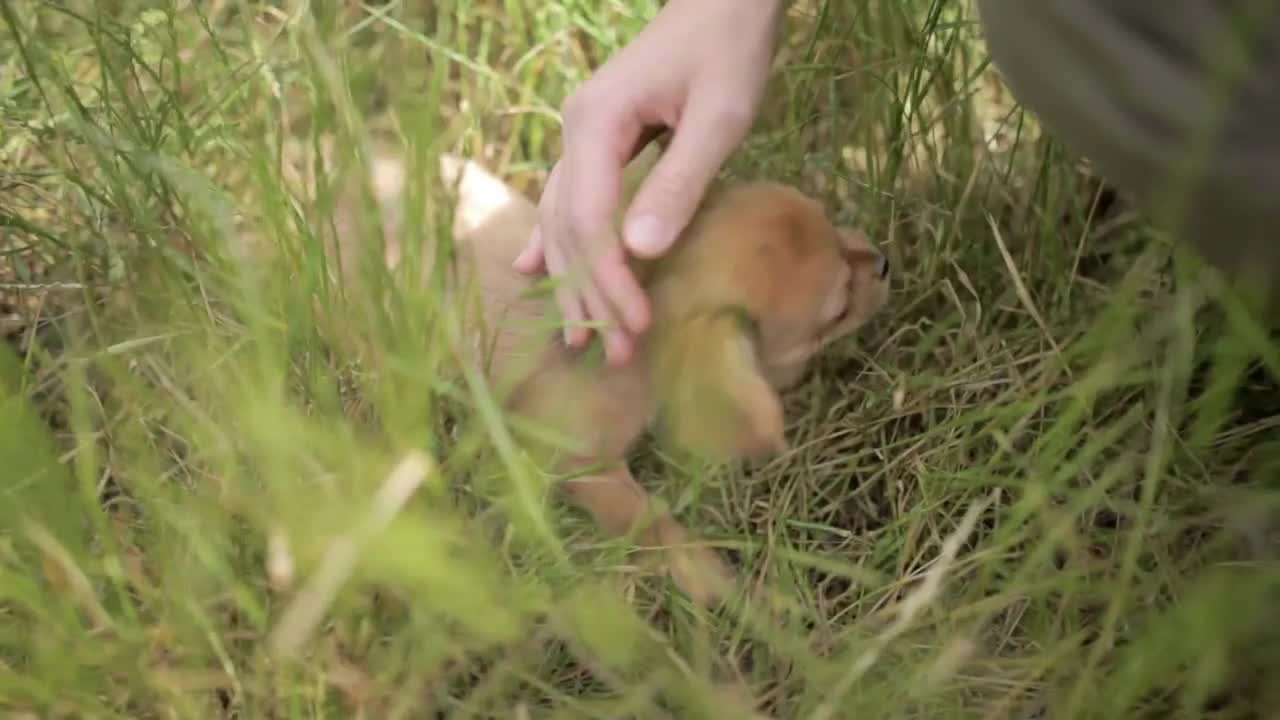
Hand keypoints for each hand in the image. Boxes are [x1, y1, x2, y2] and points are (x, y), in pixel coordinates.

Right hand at [513, 0, 784, 365]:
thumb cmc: (729, 48)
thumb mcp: (719, 115)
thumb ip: (679, 181)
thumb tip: (639, 251)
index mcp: (596, 122)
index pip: (589, 219)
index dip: (609, 277)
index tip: (636, 324)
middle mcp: (574, 131)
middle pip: (570, 228)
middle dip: (591, 294)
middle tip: (613, 355)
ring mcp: (580, 135)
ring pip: (563, 220)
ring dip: (572, 280)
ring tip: (579, 337)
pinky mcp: (598, 140)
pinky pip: (567, 200)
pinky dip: (555, 241)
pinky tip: (532, 272)